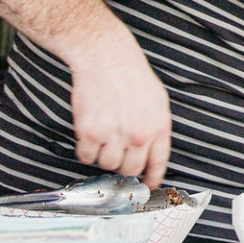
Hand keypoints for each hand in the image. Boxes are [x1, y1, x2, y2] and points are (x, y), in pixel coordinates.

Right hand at [68, 42, 171, 187]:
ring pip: (107, 165)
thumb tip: (151, 150)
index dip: (152, 178)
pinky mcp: (90, 132)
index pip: (158, 163)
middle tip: (116, 153)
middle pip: (130, 169)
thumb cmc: (131, 75)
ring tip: (102, 136)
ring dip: (103, 156)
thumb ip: (155, 127)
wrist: (106, 57)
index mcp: (159, 127)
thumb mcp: (157, 101)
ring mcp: (114, 136)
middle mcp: (139, 135)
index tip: (147, 185)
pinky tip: (88, 135)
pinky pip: (86, 156)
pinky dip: (85, 150)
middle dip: (123, 165)